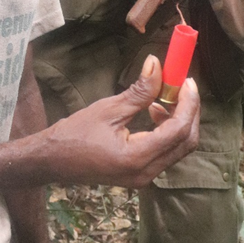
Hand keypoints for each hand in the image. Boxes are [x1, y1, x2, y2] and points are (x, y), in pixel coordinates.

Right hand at [45, 55, 199, 187]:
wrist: (53, 159)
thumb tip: (157, 65)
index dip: (189, 104)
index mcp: (137, 158)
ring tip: (165, 97)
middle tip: (184, 87)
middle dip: (190, 113)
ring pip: (178, 149)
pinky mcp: (140, 175)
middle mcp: (146, 173)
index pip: (178, 131)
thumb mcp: (109, 108)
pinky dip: (168, 132)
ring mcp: (144, 178)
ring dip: (179, 121)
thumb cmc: (76, 133)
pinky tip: (154, 112)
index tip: (187, 81)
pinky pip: (166, 153)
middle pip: (185, 143)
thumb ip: (139, 91)